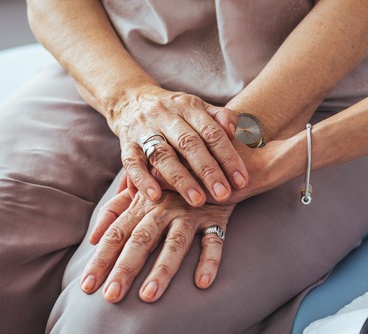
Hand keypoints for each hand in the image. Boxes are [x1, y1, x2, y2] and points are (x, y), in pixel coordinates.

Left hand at [80, 189, 233, 302]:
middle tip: (111, 296)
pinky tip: (202, 283)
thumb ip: (117, 209)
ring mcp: (191, 212)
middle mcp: (164, 207)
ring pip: (174, 243)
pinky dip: (209, 260)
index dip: (101, 259)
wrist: (219, 153)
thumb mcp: (145, 187)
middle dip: (124, 268)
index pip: (116, 234)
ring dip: (162, 269)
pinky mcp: (217, 215)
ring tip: (149, 295)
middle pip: (140, 240)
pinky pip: (214, 240)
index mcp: (143, 203)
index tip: (87, 286)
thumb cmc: (178, 174)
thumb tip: (92, 237)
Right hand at [109, 84, 248, 206]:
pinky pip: (131, 162)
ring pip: (162, 155)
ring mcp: (144, 129)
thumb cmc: (176, 111)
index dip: (228, 157)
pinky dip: (143, 180)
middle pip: (189, 144)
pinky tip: (156, 196)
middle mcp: (166, 116)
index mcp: (189, 107)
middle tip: (223, 194)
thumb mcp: (199, 107)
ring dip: (181, 180)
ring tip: (197, 201)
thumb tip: (233, 132)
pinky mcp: (126, 143)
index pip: (212, 132)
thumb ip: (221, 118)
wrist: (130, 98)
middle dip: (208, 171)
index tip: (241, 181)